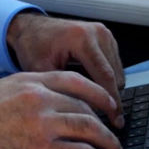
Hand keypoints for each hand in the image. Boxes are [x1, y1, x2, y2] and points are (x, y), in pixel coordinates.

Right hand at [0, 71, 122, 148]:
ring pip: (92, 129)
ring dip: (108, 144)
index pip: (76, 81)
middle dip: (106, 122)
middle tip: (113, 134)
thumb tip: (38, 112)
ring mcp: (43, 123)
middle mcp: (40, 97)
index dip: (98, 94)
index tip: (108, 104)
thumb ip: (22, 98)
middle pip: (88, 106)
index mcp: (28, 81)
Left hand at [6, 12, 124, 126]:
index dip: (111, 102)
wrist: (31, 28)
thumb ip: (63, 90)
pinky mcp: (106, 37)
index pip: (105, 76)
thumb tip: (82, 114)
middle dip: (111, 99)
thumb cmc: (33, 45)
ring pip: (118, 72)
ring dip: (108, 88)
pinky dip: (106, 78)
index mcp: (81, 38)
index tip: (116, 121)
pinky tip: (90, 86)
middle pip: (115, 75)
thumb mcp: (41, 71)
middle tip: (107, 119)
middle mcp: (96, 33)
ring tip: (92, 101)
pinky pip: (114, 65)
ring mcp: (103, 33)